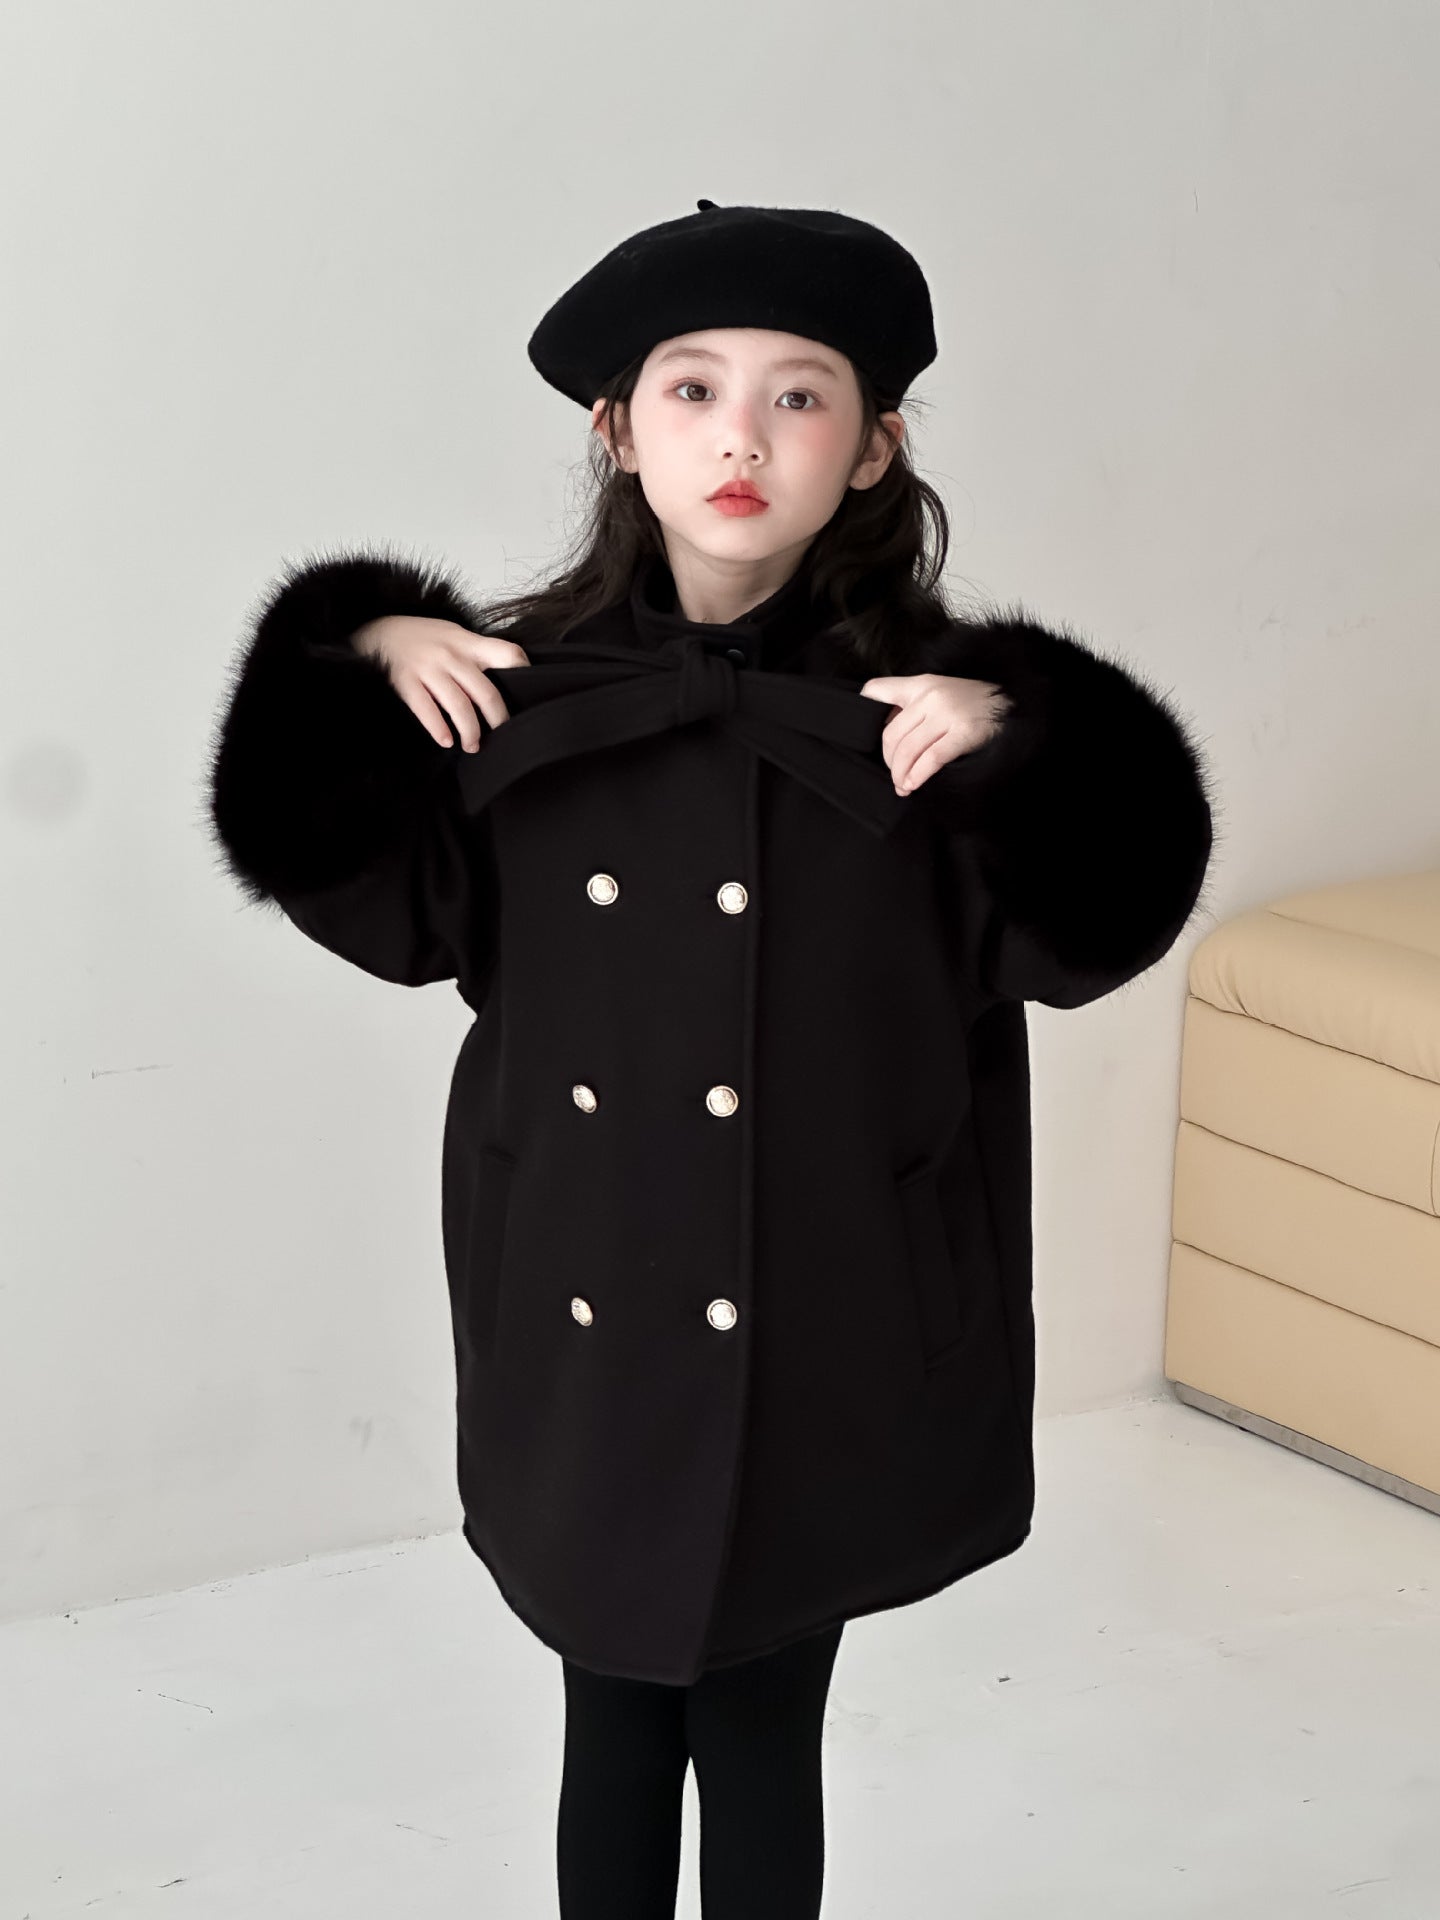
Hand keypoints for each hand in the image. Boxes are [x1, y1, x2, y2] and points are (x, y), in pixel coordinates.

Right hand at [350, 616, 530, 751]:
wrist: (377, 633)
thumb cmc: (421, 638)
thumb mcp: (453, 635)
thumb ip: (476, 653)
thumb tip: (505, 678)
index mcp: (467, 642)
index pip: (507, 654)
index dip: (523, 672)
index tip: (528, 693)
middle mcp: (451, 655)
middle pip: (486, 693)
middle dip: (497, 720)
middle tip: (501, 735)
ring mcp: (428, 669)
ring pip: (460, 707)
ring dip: (470, 732)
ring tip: (473, 745)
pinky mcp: (405, 683)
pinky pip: (427, 711)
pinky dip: (439, 729)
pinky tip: (446, 741)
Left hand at [858, 673, 1011, 794]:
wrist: (1017, 705)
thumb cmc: (976, 704)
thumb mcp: (943, 692)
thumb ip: (916, 705)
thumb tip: (890, 734)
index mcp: (922, 684)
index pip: (877, 690)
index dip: (864, 714)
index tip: (866, 738)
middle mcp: (931, 696)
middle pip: (891, 735)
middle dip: (888, 761)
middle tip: (894, 775)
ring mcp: (948, 714)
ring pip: (908, 750)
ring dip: (900, 774)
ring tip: (903, 786)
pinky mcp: (963, 733)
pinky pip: (930, 759)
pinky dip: (917, 776)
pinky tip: (914, 785)